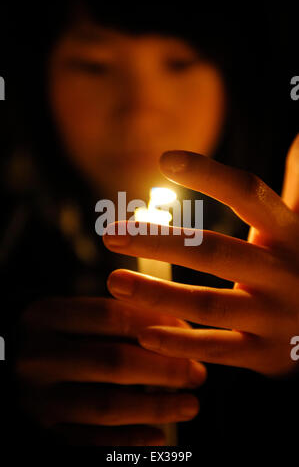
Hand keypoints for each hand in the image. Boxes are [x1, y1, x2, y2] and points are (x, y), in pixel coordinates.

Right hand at [14, 296, 205, 445]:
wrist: (7, 364)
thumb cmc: (52, 337)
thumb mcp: (69, 316)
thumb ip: (111, 318)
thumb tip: (175, 326)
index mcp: (45, 318)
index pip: (110, 316)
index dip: (156, 323)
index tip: (187, 331)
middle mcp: (38, 358)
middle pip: (113, 361)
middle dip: (165, 369)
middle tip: (197, 373)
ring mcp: (37, 399)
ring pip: (106, 406)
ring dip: (156, 407)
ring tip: (190, 405)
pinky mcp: (42, 432)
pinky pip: (91, 442)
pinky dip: (129, 441)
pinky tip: (159, 436)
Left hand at [103, 134, 298, 377]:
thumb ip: (296, 184)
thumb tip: (298, 134)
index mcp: (289, 234)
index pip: (249, 195)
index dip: (209, 175)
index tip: (165, 160)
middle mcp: (283, 272)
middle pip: (215, 252)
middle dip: (160, 242)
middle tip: (111, 234)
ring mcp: (274, 316)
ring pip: (209, 305)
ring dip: (158, 294)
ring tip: (114, 281)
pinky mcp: (264, 354)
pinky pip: (216, 349)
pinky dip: (179, 343)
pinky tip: (142, 332)